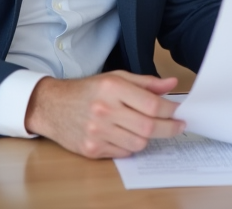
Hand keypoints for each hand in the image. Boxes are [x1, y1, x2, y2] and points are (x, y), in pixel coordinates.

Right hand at [24, 71, 183, 158]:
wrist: (52, 106)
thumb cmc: (86, 90)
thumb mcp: (115, 78)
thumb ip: (145, 83)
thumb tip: (171, 84)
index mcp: (112, 88)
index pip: (151, 105)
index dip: (170, 110)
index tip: (179, 112)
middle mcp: (104, 110)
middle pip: (148, 127)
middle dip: (169, 128)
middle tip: (178, 125)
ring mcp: (97, 132)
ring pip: (139, 143)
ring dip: (149, 137)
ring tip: (149, 128)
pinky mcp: (92, 149)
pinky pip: (124, 153)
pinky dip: (131, 145)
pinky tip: (128, 135)